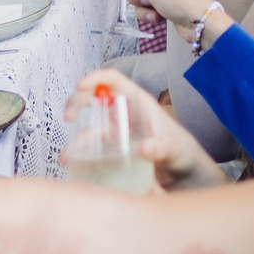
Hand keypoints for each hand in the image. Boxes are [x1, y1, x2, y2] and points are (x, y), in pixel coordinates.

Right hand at [63, 68, 223, 189]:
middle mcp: (125, 114)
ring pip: (92, 128)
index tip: (80, 86)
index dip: (95, 78)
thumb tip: (145, 148)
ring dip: (77, 139)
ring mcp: (118, 132)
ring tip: (68, 156)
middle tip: (69, 116)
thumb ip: (162, 148)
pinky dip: (82, 155)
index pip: (113, 80)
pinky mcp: (115, 150)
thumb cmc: (183, 153)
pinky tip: (75, 165)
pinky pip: (95, 148)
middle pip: (95, 99)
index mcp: (139, 103)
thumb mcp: (174, 149)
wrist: (185, 175)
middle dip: (78, 103)